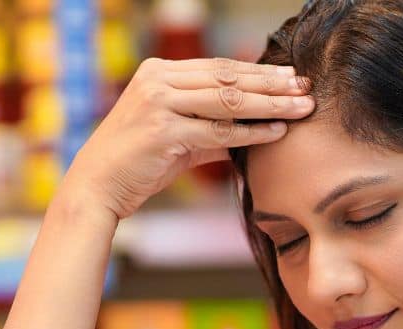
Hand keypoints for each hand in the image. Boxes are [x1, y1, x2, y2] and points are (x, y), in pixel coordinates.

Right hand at [61, 57, 313, 220]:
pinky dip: (251, 132)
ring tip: (301, 108)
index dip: (258, 71)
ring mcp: (159, 103)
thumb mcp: (174, 136)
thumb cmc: (135, 163)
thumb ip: (210, 127)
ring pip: (228, 100)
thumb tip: (253, 128)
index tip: (290, 77)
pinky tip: (276, 133)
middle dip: (272, 83)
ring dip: (270, 104)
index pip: (219, 67)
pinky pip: (219, 131)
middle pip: (228, 78)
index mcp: (158, 72)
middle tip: (306, 88)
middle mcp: (158, 80)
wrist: (96, 187)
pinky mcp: (163, 131)